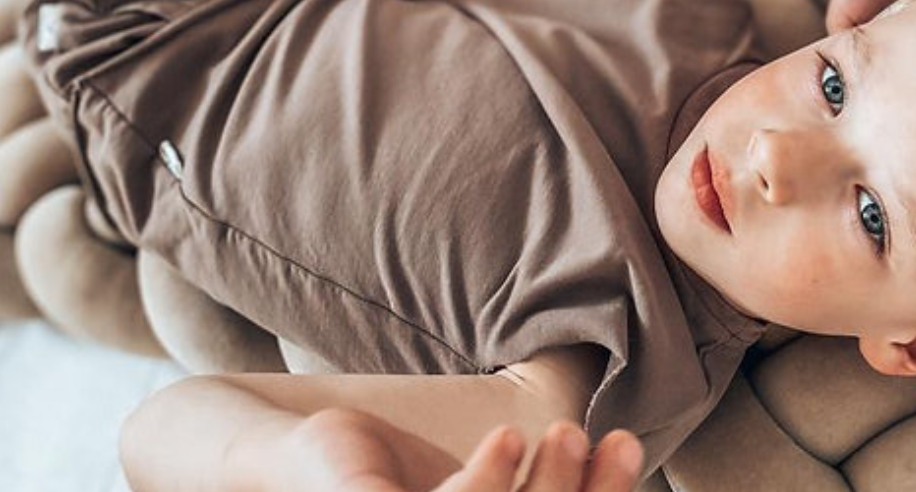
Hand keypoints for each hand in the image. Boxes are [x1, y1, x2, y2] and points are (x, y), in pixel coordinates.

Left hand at [235, 410, 643, 491]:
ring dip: (548, 483)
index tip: (627, 450)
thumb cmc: (386, 482)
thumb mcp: (465, 488)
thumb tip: (596, 461)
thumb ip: (514, 487)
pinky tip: (506, 437)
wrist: (289, 462)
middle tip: (605, 438)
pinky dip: (488, 478)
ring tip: (562, 430)